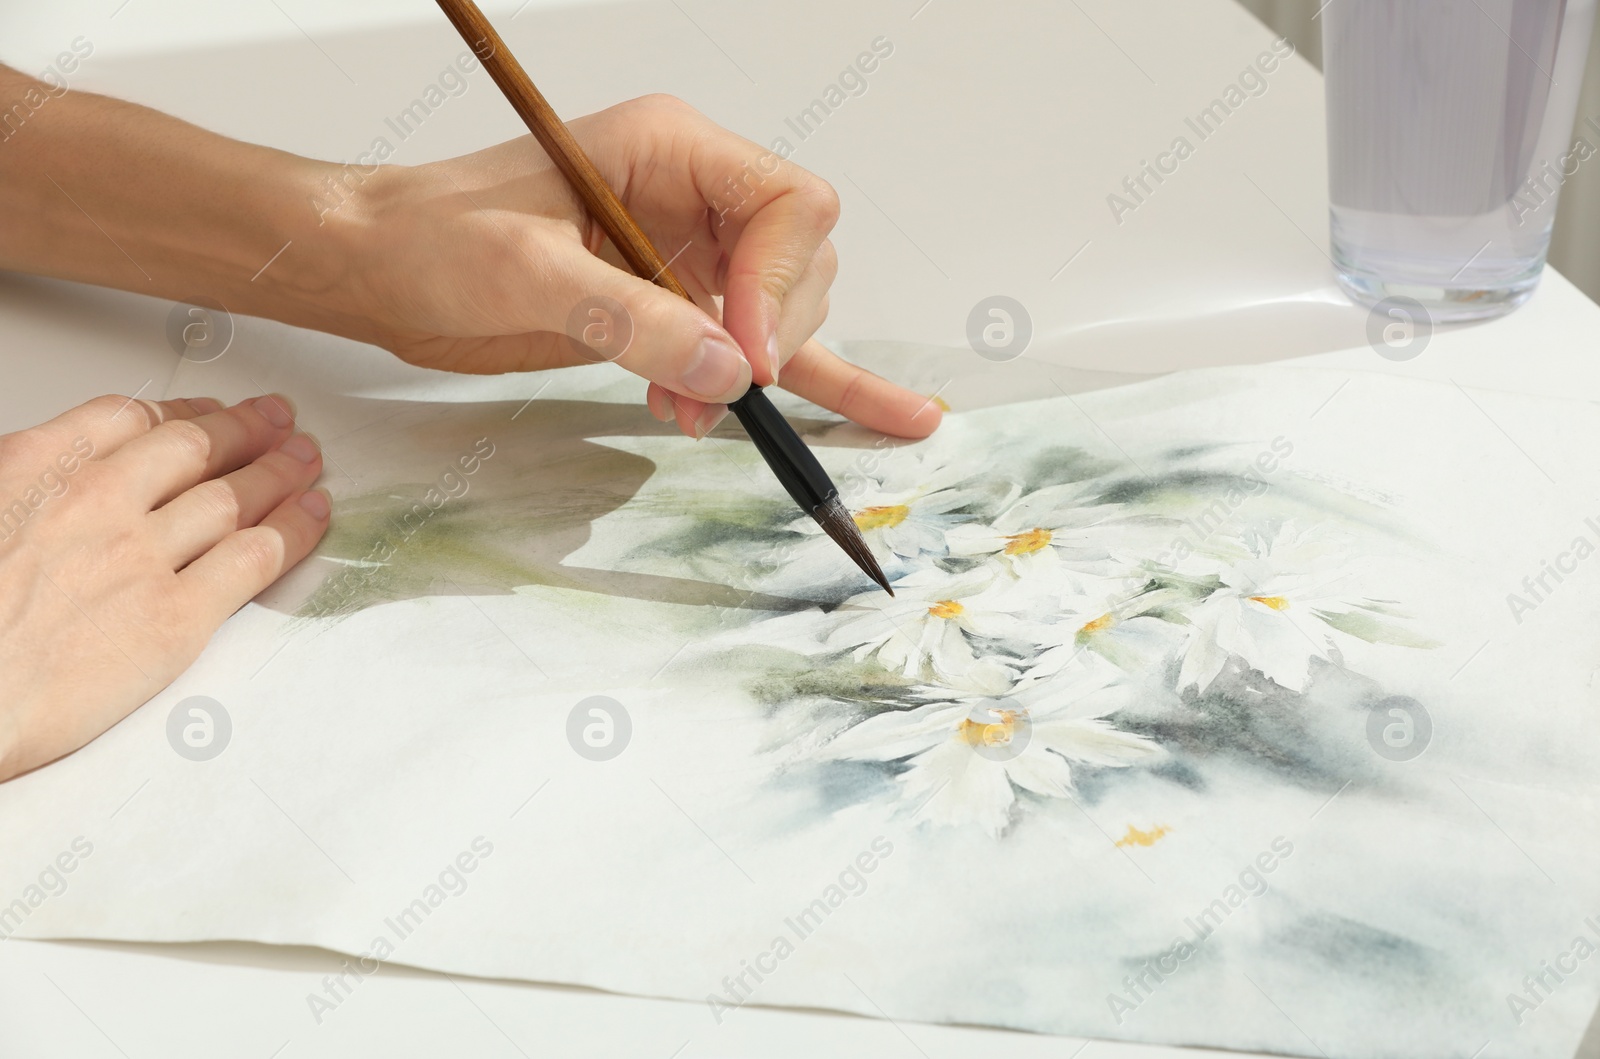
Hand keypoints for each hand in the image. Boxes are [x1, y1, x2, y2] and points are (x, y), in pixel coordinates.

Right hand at [0, 394, 327, 780]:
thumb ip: (28, 492)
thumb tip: (53, 490)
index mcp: (37, 469)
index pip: (131, 420)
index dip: (184, 411)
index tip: (208, 411)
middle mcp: (97, 502)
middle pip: (195, 448)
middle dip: (246, 430)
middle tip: (277, 423)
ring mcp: (141, 557)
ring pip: (234, 497)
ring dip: (280, 473)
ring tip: (304, 462)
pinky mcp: (175, 618)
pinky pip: (254, 559)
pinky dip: (294, 530)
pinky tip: (314, 515)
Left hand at [332, 95, 943, 439]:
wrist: (381, 270)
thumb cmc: (433, 239)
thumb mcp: (528, 273)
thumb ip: (632, 321)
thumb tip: (730, 373)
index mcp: (668, 150)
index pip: (784, 203)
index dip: (780, 280)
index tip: (745, 351)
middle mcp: (693, 197)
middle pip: (799, 259)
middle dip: (775, 329)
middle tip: (725, 385)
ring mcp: (688, 256)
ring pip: (784, 311)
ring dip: (761, 369)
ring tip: (698, 411)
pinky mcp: (672, 311)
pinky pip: (758, 346)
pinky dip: (810, 383)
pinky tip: (882, 415)